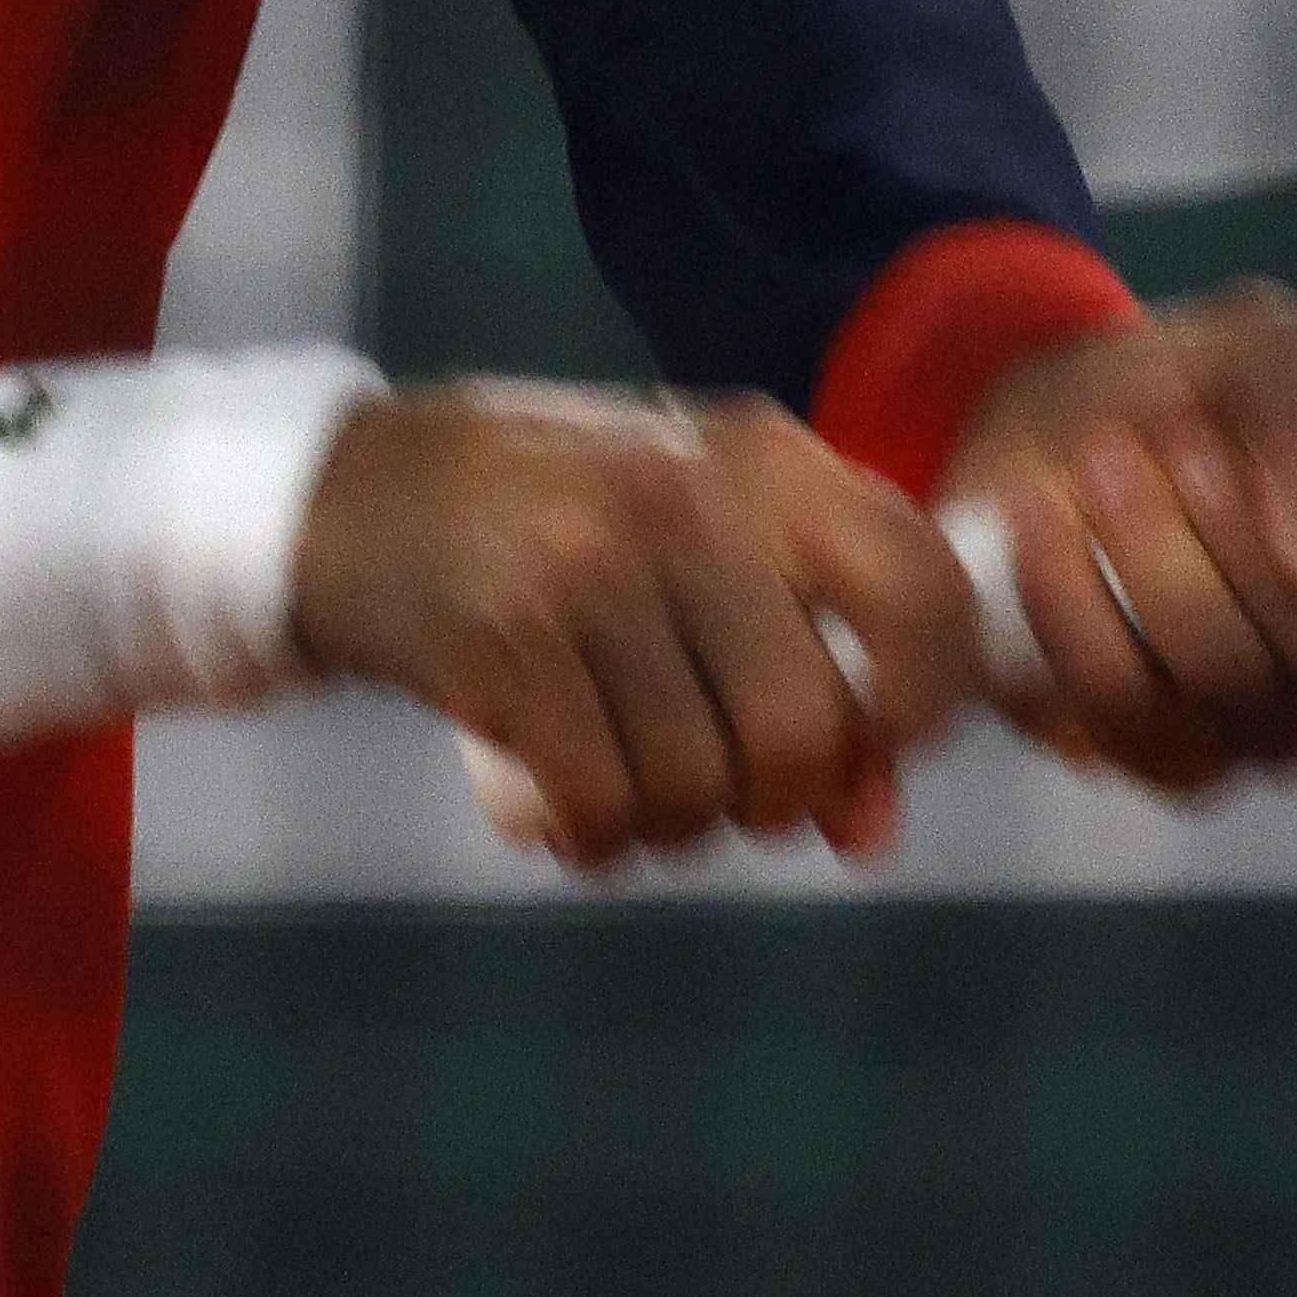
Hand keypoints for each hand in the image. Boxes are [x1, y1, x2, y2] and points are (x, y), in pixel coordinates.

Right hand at [292, 379, 981, 868]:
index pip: (928, 595)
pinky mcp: (499, 638)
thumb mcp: (713, 556)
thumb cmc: (576, 530)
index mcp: (771, 462)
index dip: (922, 706)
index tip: (868, 739)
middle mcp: (692, 500)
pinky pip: (598, 802)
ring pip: (697, 783)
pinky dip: (595, 834)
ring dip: (672, 824)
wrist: (367, 491)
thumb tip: (870, 830)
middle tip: (729, 785)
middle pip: (806, 728)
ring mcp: (590, 565)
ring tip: (631, 779)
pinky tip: (569, 802)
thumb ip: (817, 668)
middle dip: (778, 798)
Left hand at [938, 281, 1296, 796]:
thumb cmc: (1188, 387)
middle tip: (1180, 444)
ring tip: (1097, 460)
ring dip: (1152, 556)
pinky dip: (1072, 605)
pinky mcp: (1154, 750)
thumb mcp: (1260, 347)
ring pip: (1232, 686)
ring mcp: (1259, 725)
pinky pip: (1124, 710)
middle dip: (1253, 544)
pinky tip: (1043, 523)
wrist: (1047, 422)